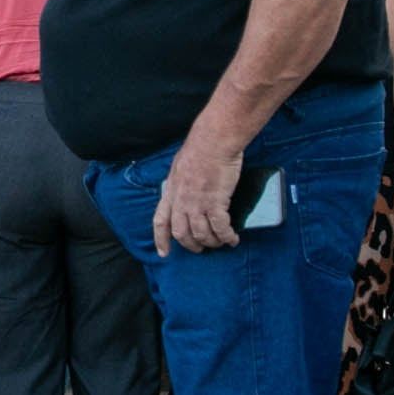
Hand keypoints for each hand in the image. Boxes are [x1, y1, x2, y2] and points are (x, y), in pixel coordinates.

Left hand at [155, 134, 244, 255]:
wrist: (213, 141)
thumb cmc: (200, 148)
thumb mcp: (179, 167)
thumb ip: (180, 183)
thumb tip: (185, 191)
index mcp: (171, 192)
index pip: (160, 221)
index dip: (161, 239)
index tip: (163, 253)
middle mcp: (181, 201)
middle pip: (182, 234)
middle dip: (192, 245)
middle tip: (202, 248)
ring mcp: (197, 204)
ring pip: (202, 234)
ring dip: (212, 242)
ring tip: (221, 242)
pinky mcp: (215, 203)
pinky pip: (220, 228)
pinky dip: (226, 237)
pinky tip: (232, 239)